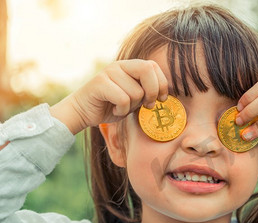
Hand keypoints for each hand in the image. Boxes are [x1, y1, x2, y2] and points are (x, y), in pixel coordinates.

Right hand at [50, 59, 167, 133]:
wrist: (83, 112)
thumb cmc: (112, 106)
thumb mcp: (135, 99)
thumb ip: (147, 92)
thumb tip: (165, 94)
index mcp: (130, 66)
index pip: (153, 66)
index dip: (162, 83)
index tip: (161, 99)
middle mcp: (120, 65)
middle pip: (147, 70)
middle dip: (153, 91)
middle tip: (147, 105)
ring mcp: (109, 72)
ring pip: (136, 92)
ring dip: (132, 106)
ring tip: (121, 106)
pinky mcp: (99, 83)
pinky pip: (123, 99)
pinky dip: (121, 110)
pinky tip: (114, 109)